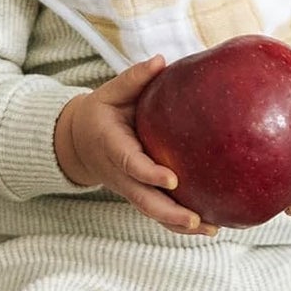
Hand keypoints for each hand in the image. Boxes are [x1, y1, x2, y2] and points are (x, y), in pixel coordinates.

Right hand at [54, 56, 207, 234]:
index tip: (172, 180)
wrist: (79, 142)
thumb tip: (161, 61)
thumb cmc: (102, 113)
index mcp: (112, 146)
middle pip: (144, 200)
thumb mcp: (110, 92)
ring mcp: (130, 188)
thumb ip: (134, 79)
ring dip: (179, 225)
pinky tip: (211, 226)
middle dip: (169, 213)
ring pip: (153, 212)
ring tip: (211, 229)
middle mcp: (120, 174)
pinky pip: (159, 212)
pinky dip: (180, 224)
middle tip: (195, 219)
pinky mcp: (140, 195)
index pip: (131, 164)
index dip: (150, 174)